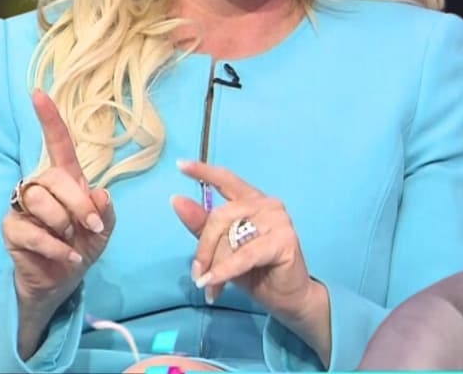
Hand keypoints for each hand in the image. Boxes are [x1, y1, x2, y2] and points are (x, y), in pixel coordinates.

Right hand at [2, 91, 114, 352]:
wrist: (61, 281)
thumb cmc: (82, 246)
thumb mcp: (104, 230)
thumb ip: (106, 212)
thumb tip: (100, 193)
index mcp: (66, 179)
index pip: (58, 143)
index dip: (49, 118)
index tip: (38, 92)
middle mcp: (41, 186)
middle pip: (54, 178)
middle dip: (79, 205)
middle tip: (92, 228)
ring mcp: (22, 206)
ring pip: (40, 202)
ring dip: (64, 225)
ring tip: (73, 242)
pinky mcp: (10, 228)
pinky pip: (32, 231)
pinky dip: (55, 247)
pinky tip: (67, 257)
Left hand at [172, 160, 325, 327]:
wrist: (287, 297)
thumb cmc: (256, 272)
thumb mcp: (223, 249)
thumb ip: (202, 226)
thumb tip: (176, 200)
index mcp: (252, 201)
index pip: (226, 180)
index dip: (204, 172)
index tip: (180, 165)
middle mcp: (267, 204)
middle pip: (221, 216)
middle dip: (204, 248)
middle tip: (197, 275)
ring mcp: (278, 220)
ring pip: (231, 237)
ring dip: (216, 265)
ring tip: (210, 286)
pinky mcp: (284, 240)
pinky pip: (244, 255)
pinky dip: (225, 270)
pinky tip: (213, 283)